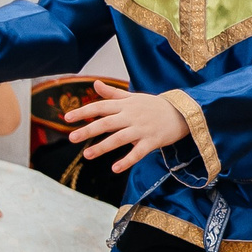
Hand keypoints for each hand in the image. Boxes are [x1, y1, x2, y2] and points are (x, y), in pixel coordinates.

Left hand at [65, 82, 190, 173]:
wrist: (184, 112)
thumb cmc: (155, 106)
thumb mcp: (134, 97)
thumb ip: (113, 93)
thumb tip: (94, 84)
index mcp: (126, 105)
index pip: (100, 106)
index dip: (83, 112)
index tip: (67, 118)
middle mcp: (132, 116)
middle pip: (106, 122)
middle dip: (88, 130)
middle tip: (71, 138)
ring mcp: (142, 128)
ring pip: (119, 138)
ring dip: (102, 147)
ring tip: (87, 155)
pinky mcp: (153, 140)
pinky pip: (138, 152)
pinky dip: (127, 160)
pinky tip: (115, 168)